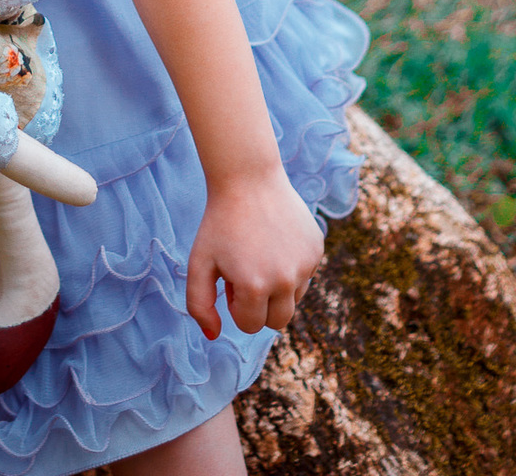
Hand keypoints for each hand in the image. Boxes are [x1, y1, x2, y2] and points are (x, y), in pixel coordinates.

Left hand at [186, 163, 323, 338]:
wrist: (248, 179)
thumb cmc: (219, 223)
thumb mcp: (198, 263)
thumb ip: (199, 305)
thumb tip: (213, 336)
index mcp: (255, 287)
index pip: (250, 325)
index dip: (236, 304)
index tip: (230, 279)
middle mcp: (286, 280)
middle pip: (278, 322)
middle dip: (260, 306)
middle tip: (246, 272)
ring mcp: (306, 264)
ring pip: (294, 299)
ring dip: (277, 287)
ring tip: (260, 253)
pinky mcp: (317, 249)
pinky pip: (305, 274)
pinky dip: (291, 266)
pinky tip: (275, 238)